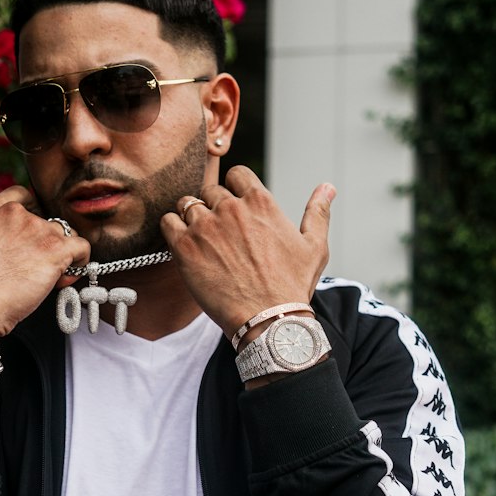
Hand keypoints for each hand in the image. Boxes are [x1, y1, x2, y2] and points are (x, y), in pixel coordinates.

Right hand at [0, 186, 90, 336]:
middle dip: (44, 244)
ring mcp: (37, 230)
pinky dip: (80, 264)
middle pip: (45, 221)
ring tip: (48, 279)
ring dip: (61, 255)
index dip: (32, 216)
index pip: (22, 197)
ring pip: (65, 235)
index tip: (30, 237)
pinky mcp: (55, 251)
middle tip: (34, 268)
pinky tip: (63, 280)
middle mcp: (15, 215)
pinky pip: (82, 248)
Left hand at [160, 166, 334, 339]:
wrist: (268, 320)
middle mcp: (230, 208)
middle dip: (214, 207)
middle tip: (220, 233)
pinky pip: (168, 222)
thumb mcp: (314, 247)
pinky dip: (172, 229)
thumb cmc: (293, 287)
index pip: (237, 174)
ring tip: (201, 240)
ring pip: (187, 204)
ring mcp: (205, 226)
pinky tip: (184, 246)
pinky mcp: (185, 247)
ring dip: (191, 217)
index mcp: (260, 202)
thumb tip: (327, 187)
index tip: (236, 207)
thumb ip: (317, 212)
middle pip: (211, 191)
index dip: (235, 189)